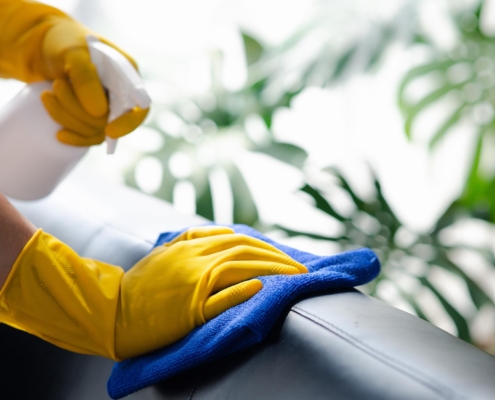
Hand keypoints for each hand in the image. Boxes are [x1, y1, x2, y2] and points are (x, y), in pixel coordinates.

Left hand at [0, 1, 147, 145]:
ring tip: (47, 94)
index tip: (110, 131)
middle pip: (113, 121)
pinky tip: (59, 135)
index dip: (129, 122)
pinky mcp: (94, 119)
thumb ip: (86, 78)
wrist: (46, 48)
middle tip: (56, 85)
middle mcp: (124, 94)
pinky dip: (73, 136)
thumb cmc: (63, 43)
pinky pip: (89, 138)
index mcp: (128, 74)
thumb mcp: (72, 53)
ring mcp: (109, 109)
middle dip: (79, 110)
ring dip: (68, 117)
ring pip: (98, 131)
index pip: (141, 106)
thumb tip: (99, 113)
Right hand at [0, 226, 306, 360]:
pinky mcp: (189, 309)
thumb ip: (195, 238)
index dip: (266, 246)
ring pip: (239, 268)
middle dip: (277, 257)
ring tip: (293, 276)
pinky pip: (220, 298)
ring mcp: (192, 283)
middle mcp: (193, 259)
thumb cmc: (142, 284)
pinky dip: (241, 290)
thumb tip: (229, 235)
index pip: (238, 239)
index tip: (285, 255)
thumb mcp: (166, 252)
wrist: (114, 313)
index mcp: (189, 245)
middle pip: (244, 250)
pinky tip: (260, 287)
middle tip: (300, 267)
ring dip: (271, 269)